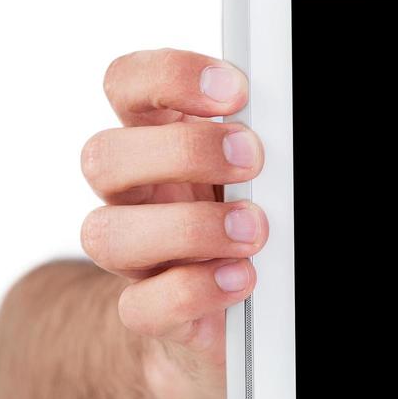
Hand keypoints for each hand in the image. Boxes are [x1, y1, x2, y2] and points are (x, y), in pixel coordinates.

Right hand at [78, 49, 265, 398]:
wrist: (230, 322)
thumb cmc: (246, 220)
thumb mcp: (260, 171)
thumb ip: (263, 139)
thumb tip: (294, 121)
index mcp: (158, 139)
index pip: (127, 85)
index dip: (168, 76)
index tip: (235, 90)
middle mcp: (134, 194)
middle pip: (103, 156)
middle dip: (183, 151)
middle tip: (251, 159)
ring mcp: (134, 257)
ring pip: (105, 234)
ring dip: (189, 227)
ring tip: (254, 231)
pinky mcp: (151, 314)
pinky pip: (139, 307)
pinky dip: (194, 291)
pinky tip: (242, 278)